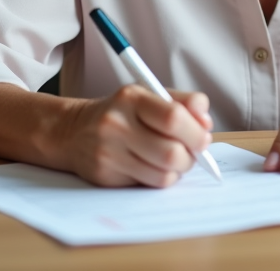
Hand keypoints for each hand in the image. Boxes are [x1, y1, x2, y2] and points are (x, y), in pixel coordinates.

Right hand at [60, 85, 212, 187]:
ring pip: (164, 174)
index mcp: (131, 98)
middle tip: (191, 151)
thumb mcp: (148, 95)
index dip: (196, 131)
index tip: (203, 136)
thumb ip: (183, 102)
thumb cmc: (121, 112)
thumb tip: (206, 124)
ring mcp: (109, 153)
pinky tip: (156, 166)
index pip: (174, 117)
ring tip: (174, 158)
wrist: (72, 131)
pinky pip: (150, 184)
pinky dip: (162, 178)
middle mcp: (117, 125)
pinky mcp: (106, 176)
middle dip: (191, 156)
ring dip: (179, 169)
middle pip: (172, 152)